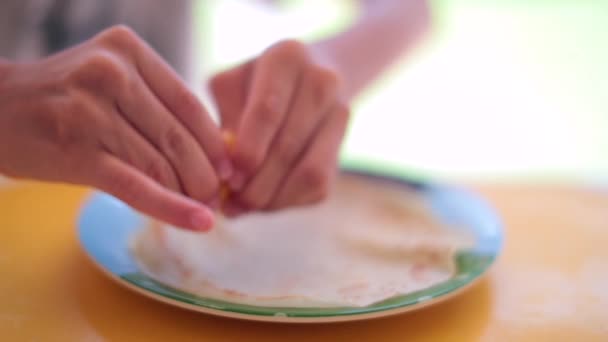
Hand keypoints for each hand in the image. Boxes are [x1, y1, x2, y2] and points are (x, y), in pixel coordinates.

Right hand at [0, 26, 230, 230]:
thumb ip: (157, 105)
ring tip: (201, 208)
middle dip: (206, 176)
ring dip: (188, 195)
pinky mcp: (77, 151)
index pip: (191, 106)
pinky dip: (172, 208)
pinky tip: (198, 221)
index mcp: (128, 51)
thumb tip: (215, 155)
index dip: (216, 144)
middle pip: (180, 138)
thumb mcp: (111, 79)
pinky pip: (137, 186)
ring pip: (161, 165)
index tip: (228, 169)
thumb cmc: (64, 98)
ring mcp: (91, 111)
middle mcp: (112, 73)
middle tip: (216, 196)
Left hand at [210, 40, 349, 214]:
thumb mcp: (233, 86)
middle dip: (256, 183)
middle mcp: (321, 82)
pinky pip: (319, 185)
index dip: (247, 152)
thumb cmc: (257, 83)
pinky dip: (288, 201)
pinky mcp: (343, 142)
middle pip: (288, 146)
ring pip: (309, 172)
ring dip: (273, 198)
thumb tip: (221, 177)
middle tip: (229, 203)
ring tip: (243, 207)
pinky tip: (264, 202)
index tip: (227, 180)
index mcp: (287, 57)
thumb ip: (224, 123)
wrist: (312, 73)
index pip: (267, 111)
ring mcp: (339, 113)